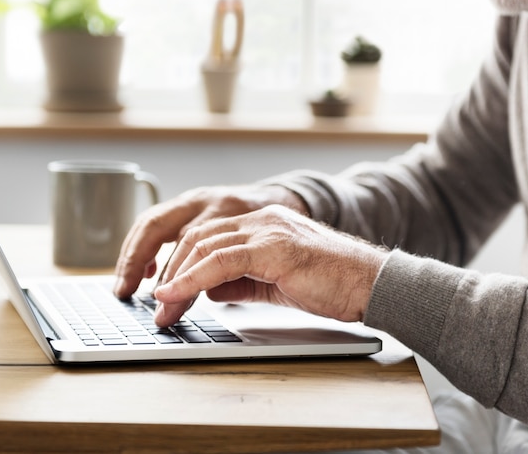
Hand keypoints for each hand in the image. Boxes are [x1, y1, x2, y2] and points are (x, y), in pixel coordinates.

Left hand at [152, 204, 388, 327]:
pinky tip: (175, 295)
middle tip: (157, 307)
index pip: (207, 237)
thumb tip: (208, 290)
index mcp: (261, 225)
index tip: (164, 293)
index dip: (180, 264)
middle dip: (171, 272)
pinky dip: (192, 278)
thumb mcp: (275, 282)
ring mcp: (267, 229)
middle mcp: (260, 220)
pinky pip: (222, 259)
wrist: (369, 283)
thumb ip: (241, 281)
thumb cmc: (329, 283)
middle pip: (198, 238)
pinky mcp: (274, 246)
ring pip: (204, 245)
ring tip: (163, 308)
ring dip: (177, 279)